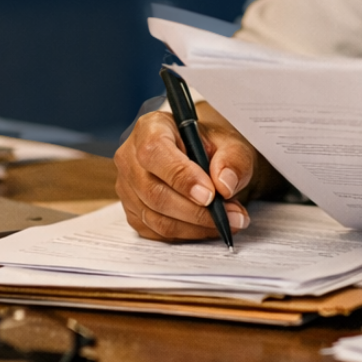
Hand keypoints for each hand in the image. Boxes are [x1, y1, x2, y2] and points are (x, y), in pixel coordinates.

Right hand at [114, 108, 255, 240]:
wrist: (205, 157)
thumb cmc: (211, 145)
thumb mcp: (231, 143)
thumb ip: (233, 159)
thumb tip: (224, 184)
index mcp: (151, 128)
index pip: (155, 151)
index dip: (181, 177)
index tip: (210, 195)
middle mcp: (131, 157)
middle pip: (154, 191)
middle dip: (196, 211)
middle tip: (230, 216)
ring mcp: (128, 187)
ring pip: (156, 217)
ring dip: (196, 226)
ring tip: (227, 221)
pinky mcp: (134, 212)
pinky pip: (157, 231)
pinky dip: (187, 233)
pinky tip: (209, 226)